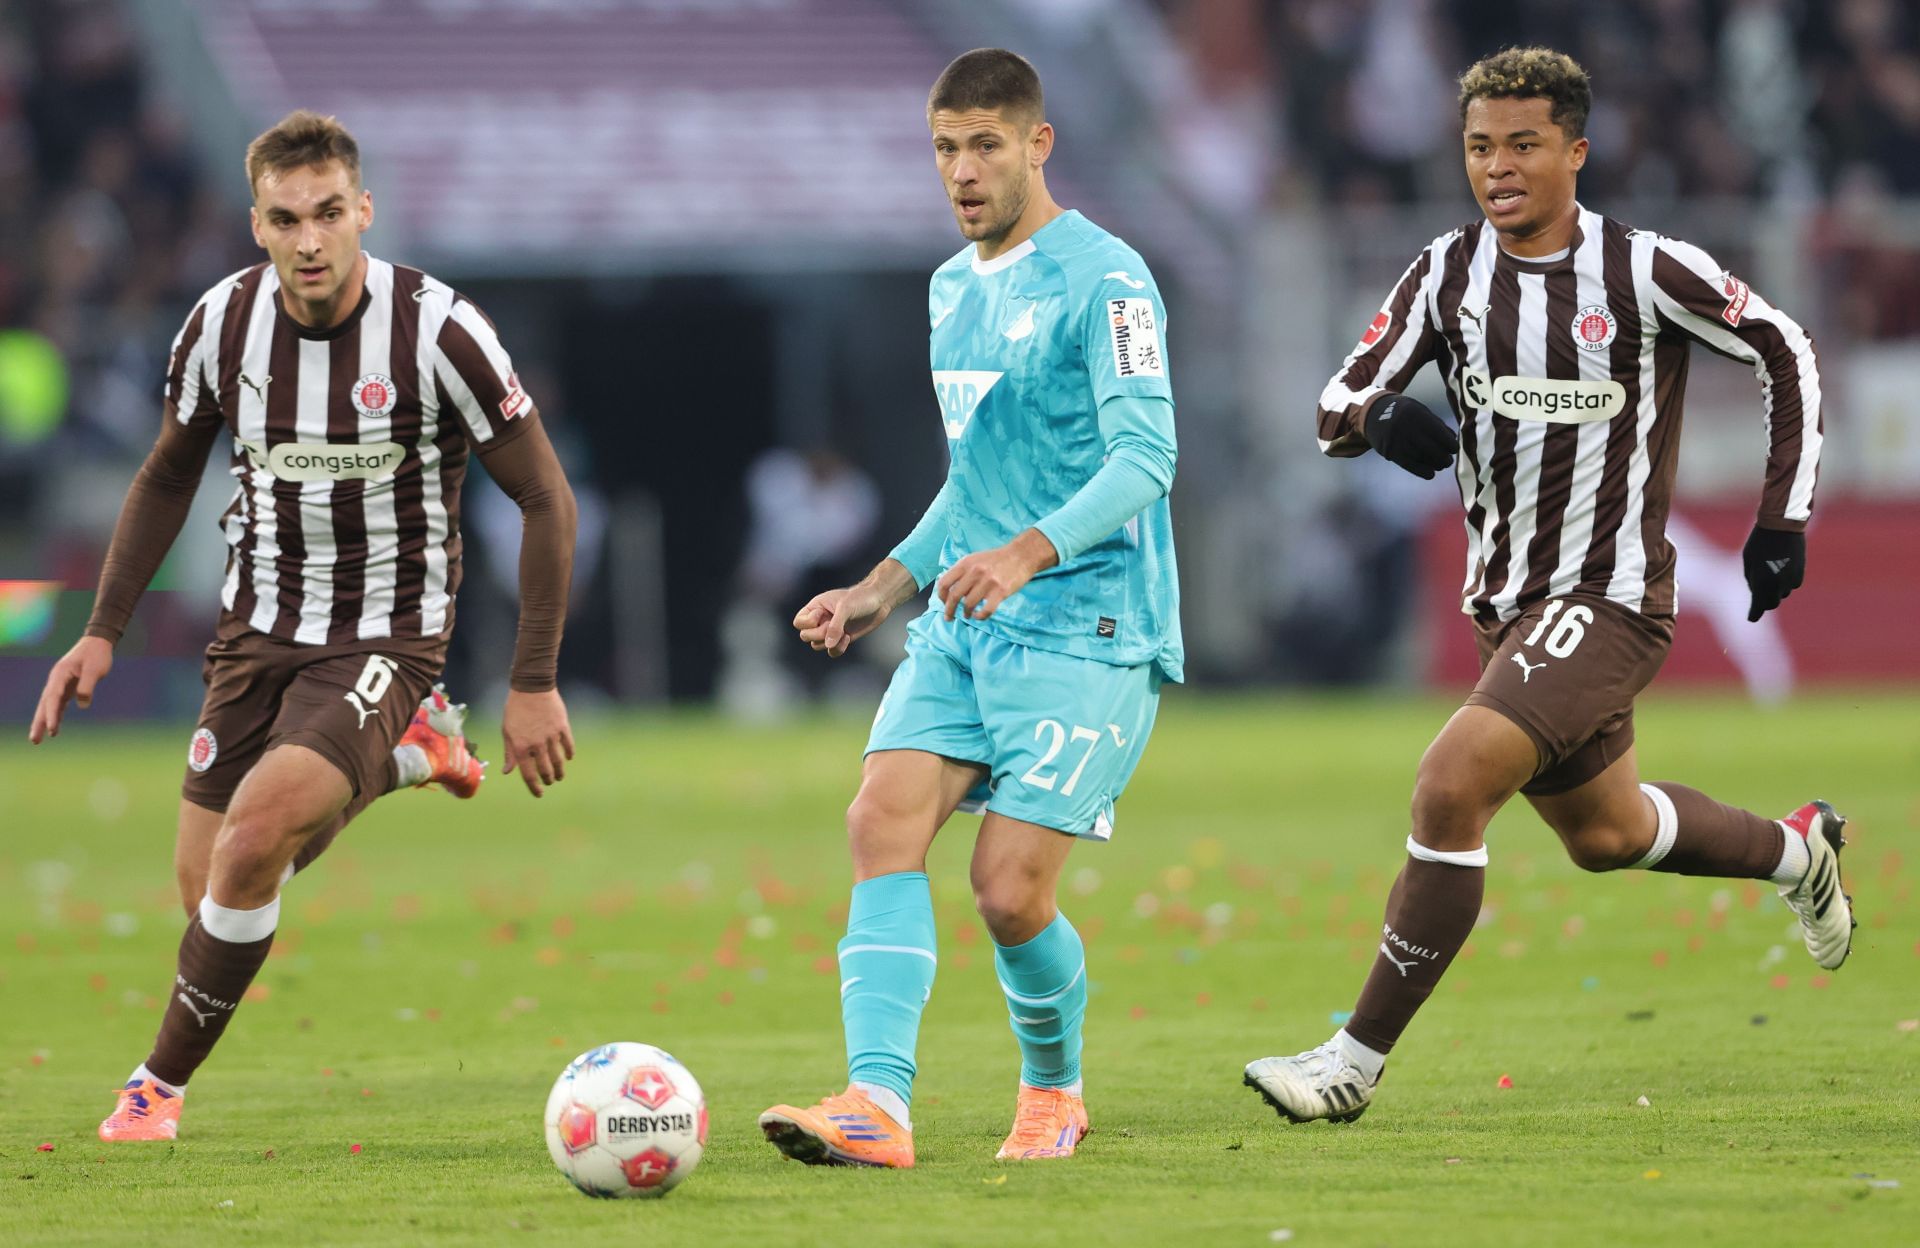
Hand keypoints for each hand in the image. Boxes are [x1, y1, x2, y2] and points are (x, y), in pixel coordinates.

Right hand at [29, 636, 113, 743]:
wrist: (98, 643)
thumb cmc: (97, 654)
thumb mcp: (95, 669)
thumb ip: (87, 686)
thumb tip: (82, 705)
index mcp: (60, 674)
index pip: (53, 698)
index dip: (51, 714)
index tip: (52, 728)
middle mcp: (56, 680)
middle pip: (45, 704)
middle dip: (39, 723)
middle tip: (35, 740)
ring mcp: (60, 684)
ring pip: (49, 706)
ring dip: (44, 722)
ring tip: (38, 739)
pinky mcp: (67, 687)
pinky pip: (58, 704)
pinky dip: (55, 715)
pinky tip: (53, 728)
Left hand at [502, 687, 573, 797]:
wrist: (531, 687)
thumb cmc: (515, 709)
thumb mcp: (507, 731)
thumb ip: (509, 753)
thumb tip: (507, 772)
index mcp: (521, 747)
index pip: (529, 774)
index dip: (534, 787)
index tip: (539, 793)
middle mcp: (537, 744)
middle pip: (545, 770)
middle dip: (548, 780)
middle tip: (549, 782)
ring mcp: (551, 736)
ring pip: (558, 761)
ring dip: (559, 771)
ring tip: (559, 776)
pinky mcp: (562, 727)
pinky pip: (568, 745)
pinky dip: (569, 753)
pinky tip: (568, 758)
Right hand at [794, 581, 896, 657]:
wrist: (879, 601)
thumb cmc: (861, 598)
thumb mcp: (846, 608)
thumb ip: (835, 626)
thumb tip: (827, 645)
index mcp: (816, 607)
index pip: (799, 622)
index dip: (808, 623)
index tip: (823, 614)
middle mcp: (820, 619)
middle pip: (805, 636)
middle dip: (819, 634)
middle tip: (833, 626)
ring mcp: (830, 630)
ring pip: (817, 645)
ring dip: (829, 643)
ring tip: (844, 633)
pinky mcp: (841, 638)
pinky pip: (831, 651)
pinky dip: (838, 649)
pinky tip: (848, 638)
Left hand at [936, 529, 1057, 621]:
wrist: (1021, 555)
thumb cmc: (997, 559)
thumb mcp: (975, 559)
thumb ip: (962, 572)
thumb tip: (949, 590)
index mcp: (966, 563)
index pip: (944, 583)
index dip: (941, 596)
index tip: (944, 602)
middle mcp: (975, 572)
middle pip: (954, 596)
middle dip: (949, 610)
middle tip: (949, 617)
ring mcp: (988, 582)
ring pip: (969, 604)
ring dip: (966, 613)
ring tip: (968, 614)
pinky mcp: (1001, 592)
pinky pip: (986, 610)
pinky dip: (980, 616)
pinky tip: (979, 616)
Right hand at [1364, 393, 1456, 479]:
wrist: (1373, 414)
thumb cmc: (1404, 412)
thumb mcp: (1420, 410)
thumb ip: (1436, 424)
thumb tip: (1453, 440)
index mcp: (1417, 415)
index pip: (1439, 434)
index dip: (1450, 444)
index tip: (1454, 449)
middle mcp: (1406, 428)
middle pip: (1431, 449)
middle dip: (1444, 458)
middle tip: (1448, 460)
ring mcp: (1397, 441)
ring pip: (1421, 458)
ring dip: (1435, 465)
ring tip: (1440, 465)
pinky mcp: (1390, 452)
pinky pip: (1409, 465)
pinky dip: (1422, 471)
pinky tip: (1430, 474)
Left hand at [1742, 524, 1805, 621]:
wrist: (1783, 525)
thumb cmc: (1760, 541)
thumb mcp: (1748, 560)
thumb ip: (1751, 579)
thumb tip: (1757, 592)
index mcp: (1762, 582)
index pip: (1759, 605)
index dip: (1754, 613)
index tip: (1751, 618)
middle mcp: (1779, 584)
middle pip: (1771, 603)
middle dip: (1764, 600)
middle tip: (1758, 592)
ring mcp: (1792, 579)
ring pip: (1782, 593)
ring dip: (1774, 589)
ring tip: (1768, 570)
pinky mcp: (1801, 573)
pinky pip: (1791, 584)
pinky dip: (1784, 582)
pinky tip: (1779, 568)